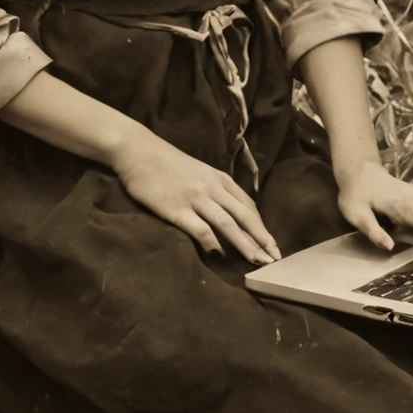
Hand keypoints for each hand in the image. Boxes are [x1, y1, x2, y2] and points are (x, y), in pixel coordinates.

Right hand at [111, 127, 279, 266]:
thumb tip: (233, 215)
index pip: (249, 207)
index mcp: (221, 179)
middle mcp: (213, 188)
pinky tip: (219, 255)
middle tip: (274, 260)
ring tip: (257, 262)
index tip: (273, 247)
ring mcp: (195, 198)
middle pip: (245, 217)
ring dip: (245, 244)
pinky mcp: (176, 209)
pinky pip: (200, 229)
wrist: (138, 151)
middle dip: (262, 240)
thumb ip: (218, 191)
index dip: (263, 228)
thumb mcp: (201, 172)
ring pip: (228, 224)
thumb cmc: (169, 163)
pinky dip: (212, 243)